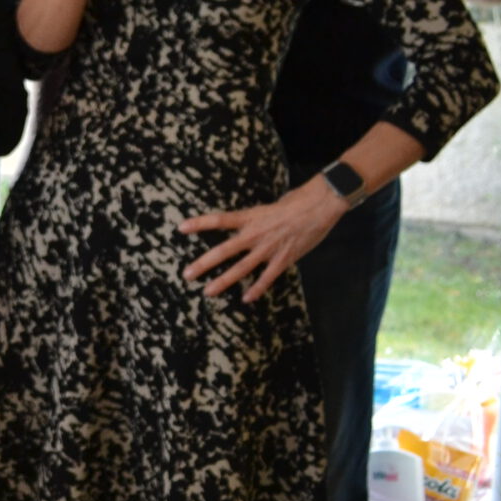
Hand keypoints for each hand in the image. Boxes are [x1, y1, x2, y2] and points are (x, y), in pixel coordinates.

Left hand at [178, 181, 351, 301]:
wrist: (320, 206)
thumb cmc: (297, 201)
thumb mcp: (269, 206)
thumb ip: (255, 218)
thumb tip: (248, 223)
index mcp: (250, 217)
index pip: (219, 220)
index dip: (199, 223)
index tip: (181, 228)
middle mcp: (255, 234)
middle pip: (223, 250)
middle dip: (204, 264)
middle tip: (187, 274)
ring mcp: (268, 249)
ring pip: (241, 268)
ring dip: (223, 281)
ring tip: (207, 291)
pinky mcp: (284, 259)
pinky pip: (267, 277)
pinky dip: (256, 289)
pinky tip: (246, 299)